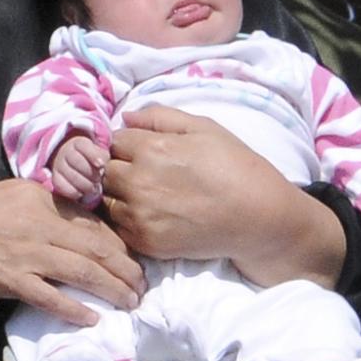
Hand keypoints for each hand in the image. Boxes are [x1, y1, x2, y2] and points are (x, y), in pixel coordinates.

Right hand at [0, 180, 144, 326]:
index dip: (120, 243)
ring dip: (112, 288)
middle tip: (143, 285)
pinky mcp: (10, 279)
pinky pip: (50, 297)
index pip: (93, 222)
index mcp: (43, 200)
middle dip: (126, 268)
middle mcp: (40, 224)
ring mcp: (26, 253)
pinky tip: (92, 318)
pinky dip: (74, 309)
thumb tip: (79, 223)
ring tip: (130, 302)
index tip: (135, 258)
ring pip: (82, 271)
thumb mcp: (16, 194)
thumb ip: (48, 206)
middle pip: (98, 247)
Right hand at [48, 134, 109, 202]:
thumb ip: (103, 156)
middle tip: (98, 179)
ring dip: (85, 185)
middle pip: (77, 161)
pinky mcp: (55, 179)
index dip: (93, 155)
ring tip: (94, 188)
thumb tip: (102, 165)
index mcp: (78, 143)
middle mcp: (66, 152)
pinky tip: (82, 193)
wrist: (74, 165)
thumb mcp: (99, 153)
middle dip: (91, 173)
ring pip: (71, 175)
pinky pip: (62, 186)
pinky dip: (74, 192)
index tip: (101, 165)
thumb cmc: (92, 160)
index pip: (83, 145)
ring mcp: (58, 165)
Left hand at [103, 106, 345, 286]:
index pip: (112, 140)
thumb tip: (125, 117)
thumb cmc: (235, 166)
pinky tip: (152, 214)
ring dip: (118, 194)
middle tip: (142, 172)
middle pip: (102, 170)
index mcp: (150, 149)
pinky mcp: (144, 242)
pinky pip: (118, 226)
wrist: (258, 218)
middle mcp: (138, 182)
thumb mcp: (203, 127)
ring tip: (147, 194)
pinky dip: (127, 220)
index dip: (125, 143)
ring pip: (106, 199)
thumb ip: (160, 117)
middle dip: (117, 167)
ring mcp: (139, 215)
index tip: (140, 149)